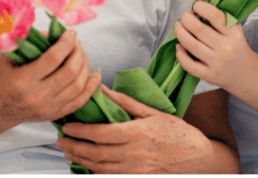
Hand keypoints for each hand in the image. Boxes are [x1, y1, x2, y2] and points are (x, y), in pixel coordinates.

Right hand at [0, 30, 100, 124]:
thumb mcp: (7, 56)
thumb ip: (30, 42)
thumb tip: (55, 32)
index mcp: (23, 80)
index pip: (53, 59)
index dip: (66, 43)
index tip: (70, 32)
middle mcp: (37, 97)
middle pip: (69, 73)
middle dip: (78, 53)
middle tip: (76, 42)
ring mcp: (47, 109)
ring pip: (78, 87)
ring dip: (85, 66)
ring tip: (82, 53)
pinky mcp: (54, 115)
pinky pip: (79, 102)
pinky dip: (91, 87)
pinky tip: (95, 75)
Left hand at [57, 85, 212, 173]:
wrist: (198, 157)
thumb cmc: (175, 131)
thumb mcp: (152, 112)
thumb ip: (124, 102)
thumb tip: (102, 88)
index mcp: (136, 133)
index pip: (99, 133)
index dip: (79, 131)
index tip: (65, 126)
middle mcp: (134, 154)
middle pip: (95, 153)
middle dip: (73, 147)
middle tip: (59, 142)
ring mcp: (135, 171)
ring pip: (99, 169)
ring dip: (80, 161)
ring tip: (68, 153)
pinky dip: (95, 174)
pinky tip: (85, 167)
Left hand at [173, 0, 254, 91]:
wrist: (246, 74)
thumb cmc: (235, 47)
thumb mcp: (234, 30)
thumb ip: (218, 17)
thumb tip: (196, 2)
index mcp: (234, 33)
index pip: (215, 15)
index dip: (200, 7)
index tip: (196, 6)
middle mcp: (227, 48)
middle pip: (198, 28)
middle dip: (185, 18)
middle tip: (184, 17)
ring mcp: (218, 63)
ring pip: (190, 44)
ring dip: (179, 32)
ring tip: (178, 27)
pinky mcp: (209, 75)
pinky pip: (188, 64)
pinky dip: (180, 53)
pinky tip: (180, 46)